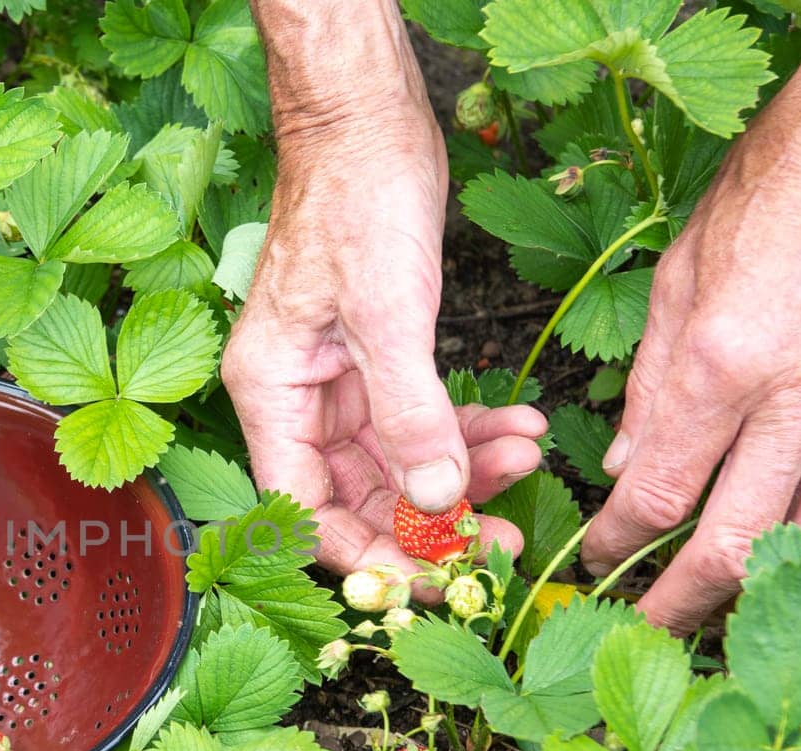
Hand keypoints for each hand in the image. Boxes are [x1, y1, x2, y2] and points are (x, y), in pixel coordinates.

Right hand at [223, 78, 545, 576]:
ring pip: (400, 464)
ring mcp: (339, 386)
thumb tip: (436, 499)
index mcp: (271, 396)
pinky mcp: (379, 363)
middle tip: (501, 542)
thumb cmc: (355, 198)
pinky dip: (471, 429)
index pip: (306, 511)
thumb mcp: (386, 311)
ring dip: (465, 471)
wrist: (367, 122)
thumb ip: (409, 411)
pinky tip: (522, 425)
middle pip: (357, 499)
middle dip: (432, 522)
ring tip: (529, 460)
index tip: (434, 579)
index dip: (367, 556)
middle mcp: (298, 402)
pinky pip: (424, 421)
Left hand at [582, 5, 800, 631]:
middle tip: (645, 627)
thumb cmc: (773, 191)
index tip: (595, 563)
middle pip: (733, 546)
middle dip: (680, 604)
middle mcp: (798, 402)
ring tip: (715, 615)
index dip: (617, 546)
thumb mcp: (678, 276)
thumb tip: (624, 467)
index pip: (656, 497)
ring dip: (757, 592)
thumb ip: (648, 383)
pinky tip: (799, 551)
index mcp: (723, 365)